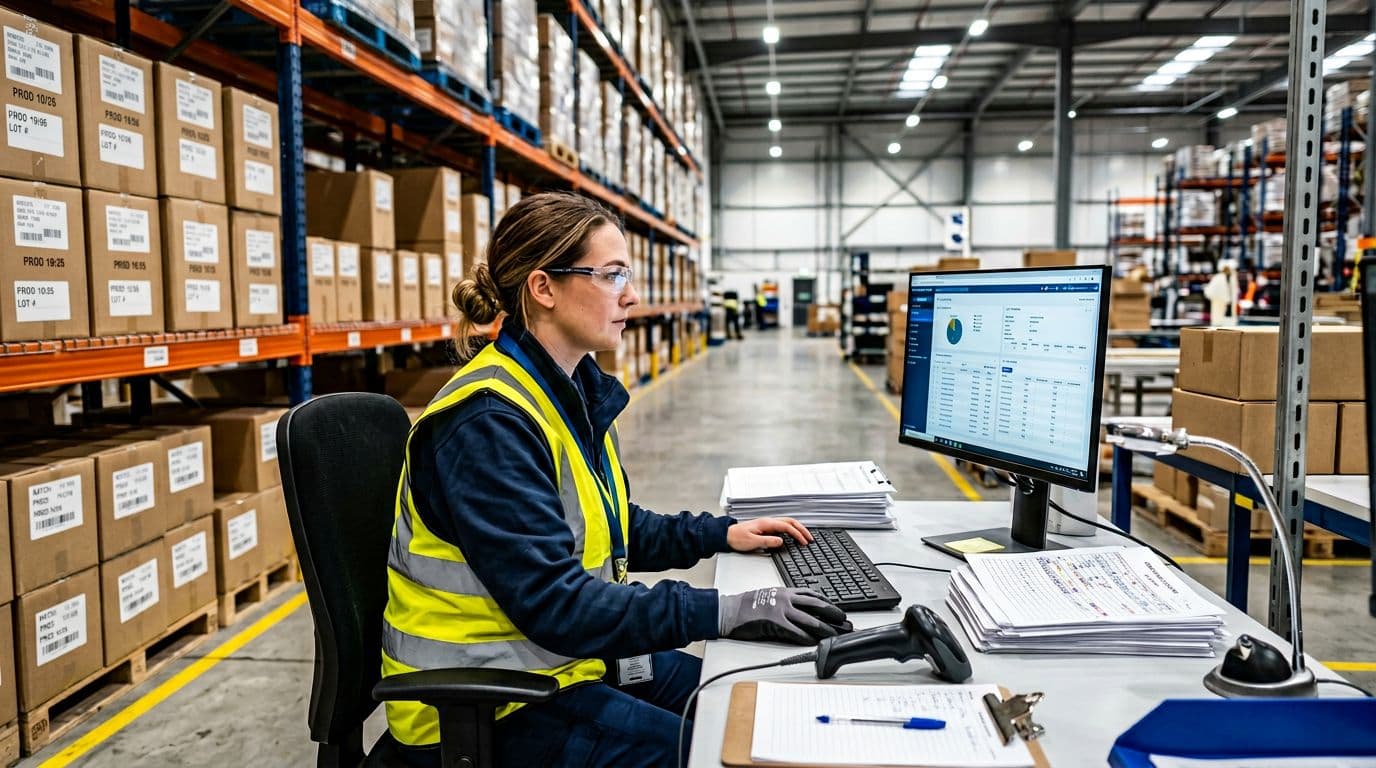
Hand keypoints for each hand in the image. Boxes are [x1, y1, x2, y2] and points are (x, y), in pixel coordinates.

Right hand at [718, 587, 848, 644]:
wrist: (731, 610)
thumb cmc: (747, 605)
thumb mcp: (770, 596)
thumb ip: (785, 600)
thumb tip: (800, 609)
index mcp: (785, 591)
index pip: (812, 595)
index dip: (827, 602)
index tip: (836, 609)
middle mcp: (786, 598)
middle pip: (816, 605)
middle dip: (833, 613)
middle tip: (844, 620)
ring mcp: (781, 610)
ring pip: (810, 620)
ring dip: (825, 628)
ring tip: (835, 634)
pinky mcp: (776, 623)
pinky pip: (796, 632)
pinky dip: (807, 638)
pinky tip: (815, 642)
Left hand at [727, 517, 811, 551]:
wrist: (726, 536)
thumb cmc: (736, 538)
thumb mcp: (752, 542)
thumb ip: (767, 541)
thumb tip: (781, 541)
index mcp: (766, 523)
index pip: (787, 526)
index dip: (797, 534)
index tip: (804, 542)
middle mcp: (768, 522)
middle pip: (790, 522)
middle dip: (801, 529)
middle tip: (809, 538)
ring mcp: (767, 524)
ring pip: (787, 523)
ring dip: (797, 529)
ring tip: (804, 537)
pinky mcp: (765, 528)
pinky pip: (782, 527)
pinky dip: (791, 530)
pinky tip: (793, 536)